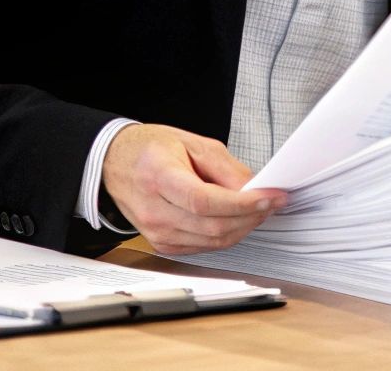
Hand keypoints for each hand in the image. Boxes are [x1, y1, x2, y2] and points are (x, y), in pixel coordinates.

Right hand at [102, 124, 286, 255]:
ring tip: (260, 209)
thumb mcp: (193, 143)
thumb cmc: (151, 150)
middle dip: (252, 216)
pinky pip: (204, 247)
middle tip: (273, 201)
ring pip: (213, 241)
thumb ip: (226, 167)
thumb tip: (254, 188)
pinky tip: (239, 219)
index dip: (243, 203)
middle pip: (212, 226)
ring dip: (244, 227)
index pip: (205, 201)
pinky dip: (227, 235)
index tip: (271, 196)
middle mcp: (154, 210)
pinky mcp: (162, 243)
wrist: (116, 163)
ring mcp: (155, 231)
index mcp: (159, 177)